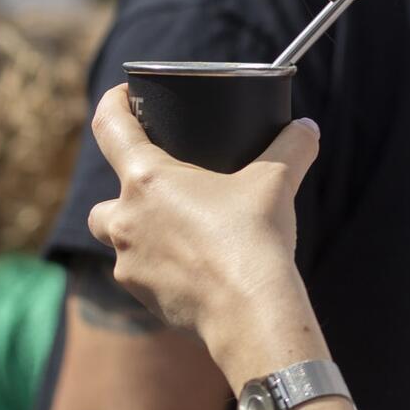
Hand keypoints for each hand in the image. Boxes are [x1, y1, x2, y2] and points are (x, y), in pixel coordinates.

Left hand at [86, 85, 321, 379]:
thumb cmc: (254, 239)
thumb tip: (308, 128)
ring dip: (140, 236)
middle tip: (158, 191)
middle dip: (122, 197)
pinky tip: (194, 270)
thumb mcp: (276, 181)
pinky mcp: (143, 299)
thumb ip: (291, 147)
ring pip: (120, 243)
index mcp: (147, 179)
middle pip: (101, 204)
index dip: (112, 104)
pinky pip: (142, 277)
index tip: (123, 96)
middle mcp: (126, 220)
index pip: (108, 127)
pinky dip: (160, 270)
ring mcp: (129, 264)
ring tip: (179, 233)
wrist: (251, 313)